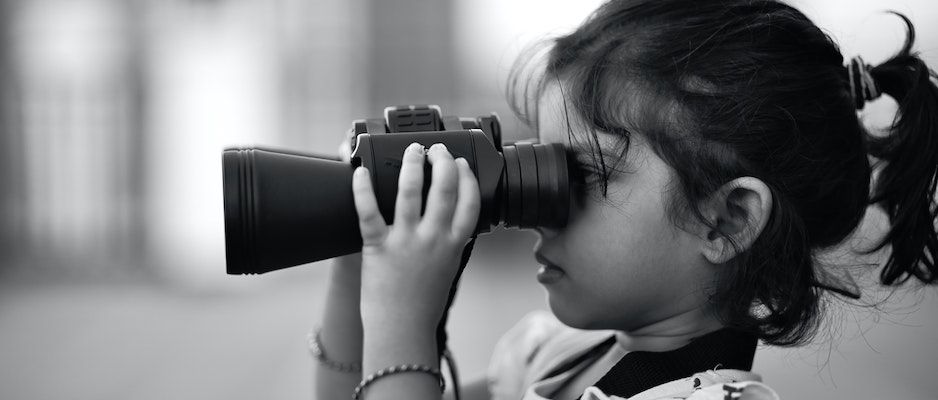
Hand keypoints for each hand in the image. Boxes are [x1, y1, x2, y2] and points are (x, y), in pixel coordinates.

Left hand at [351, 142, 480, 330]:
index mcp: (454, 245)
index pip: (470, 202)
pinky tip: (361, 172)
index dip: (468, 177)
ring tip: (412, 152)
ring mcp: (405, 242)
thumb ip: (450, 242)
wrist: (401, 329)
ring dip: (412, 165)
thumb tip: (452, 221)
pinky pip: (369, 212)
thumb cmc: (423, 304)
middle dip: (442, 161)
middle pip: (444, 188)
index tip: (461, 163)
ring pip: (410, 192)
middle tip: (436, 150)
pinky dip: (363, 189)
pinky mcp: (378, 247)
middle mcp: (433, 239)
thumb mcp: (448, 269)